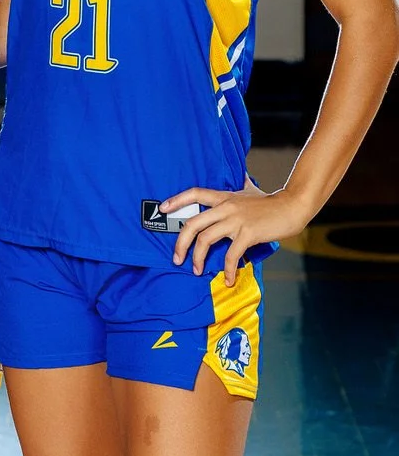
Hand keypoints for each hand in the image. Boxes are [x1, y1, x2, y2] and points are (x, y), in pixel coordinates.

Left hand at [164, 183, 303, 283]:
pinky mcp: (248, 234)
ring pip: (206, 239)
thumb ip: (241, 184)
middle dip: (180, 242)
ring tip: (196, 270)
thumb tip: (241, 175)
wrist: (291, 207)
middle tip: (176, 258)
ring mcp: (236, 220)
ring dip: (198, 258)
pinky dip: (228, 270)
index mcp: (224, 196)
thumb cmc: (270, 201)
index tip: (163, 209)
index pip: (194, 193)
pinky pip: (231, 254)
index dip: (177, 200)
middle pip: (193, 223)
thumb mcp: (250, 188)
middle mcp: (226, 207)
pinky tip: (228, 280)